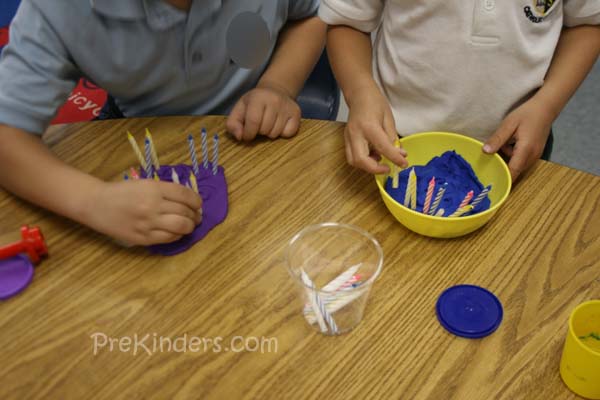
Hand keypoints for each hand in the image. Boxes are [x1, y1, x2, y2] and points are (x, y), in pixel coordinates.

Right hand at [85, 180, 202, 245]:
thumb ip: (166, 191)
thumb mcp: (145, 184)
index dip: (196, 201)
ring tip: (189, 225)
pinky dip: (177, 235)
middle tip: (196, 217)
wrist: (97, 204)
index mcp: (154, 188)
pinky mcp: (143, 238)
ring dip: (189, 226)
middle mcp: (153, 206)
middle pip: (185, 212)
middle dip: (195, 215)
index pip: (185, 195)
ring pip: (181, 227)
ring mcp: (148, 223)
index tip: (198, 204)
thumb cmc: (123, 192)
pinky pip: (169, 238)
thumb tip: (190, 202)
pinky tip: (175, 232)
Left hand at [226, 83, 300, 140]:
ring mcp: (287, 107)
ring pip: (276, 133)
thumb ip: (233, 124)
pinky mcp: (297, 113)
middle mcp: (275, 100)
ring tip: (268, 123)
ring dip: (269, 133)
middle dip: (259, 132)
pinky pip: (288, 133)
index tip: (247, 135)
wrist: (276, 90)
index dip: (248, 134)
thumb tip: (240, 137)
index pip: (253, 122)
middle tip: (259, 124)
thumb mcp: (239, 109)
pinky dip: (282, 133)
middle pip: (264, 129)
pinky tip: (279, 124)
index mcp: (258, 97)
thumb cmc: (254, 102)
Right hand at [344, 84, 406, 173]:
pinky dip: (363, 160)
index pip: (383, 148)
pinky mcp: (346, 140)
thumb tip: (399, 154)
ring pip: (353, 161)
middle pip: (360, 160)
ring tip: (380, 159)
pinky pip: (352, 156)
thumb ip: (392, 138)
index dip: (395, 158)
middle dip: (375, 169)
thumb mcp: (388, 118)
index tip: (404, 164)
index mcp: (369, 126)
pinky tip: (373, 154)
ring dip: (367, 166)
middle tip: (388, 168)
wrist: (359, 94)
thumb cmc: (375, 102)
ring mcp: (348, 137)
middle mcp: (356, 134)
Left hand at [483, 96, 552, 181]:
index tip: (491, 185)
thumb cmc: (527, 114)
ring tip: (503, 144)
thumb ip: (497, 139)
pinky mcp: (535, 154)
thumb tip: (485, 151)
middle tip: (487, 165)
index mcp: (525, 150)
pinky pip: (521, 161)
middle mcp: (532, 157)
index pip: (513, 172)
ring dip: (507, 161)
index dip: (502, 180)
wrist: (545, 108)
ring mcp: (535, 156)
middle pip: (514, 171)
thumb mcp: (508, 124)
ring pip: (517, 166)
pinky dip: (512, 156)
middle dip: (501, 169)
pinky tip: (510, 143)